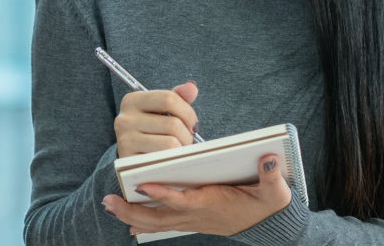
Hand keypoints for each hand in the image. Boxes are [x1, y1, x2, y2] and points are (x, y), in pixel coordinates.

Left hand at [100, 153, 292, 235]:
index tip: (143, 184)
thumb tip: (270, 158)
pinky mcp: (191, 221)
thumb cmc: (268, 204)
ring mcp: (193, 221)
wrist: (268, 225)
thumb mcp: (275, 191)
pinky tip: (129, 221)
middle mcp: (198, 215)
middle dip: (132, 211)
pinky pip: (163, 224)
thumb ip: (271, 176)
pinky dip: (145, 223)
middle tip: (108, 201)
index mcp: (213, 202)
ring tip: (109, 205)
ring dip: (132, 216)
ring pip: (157, 222)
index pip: (183, 200)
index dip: (163, 194)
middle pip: (159, 217)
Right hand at [113, 81, 200, 157]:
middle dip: (187, 135)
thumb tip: (191, 87)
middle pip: (173, 124)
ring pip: (171, 143)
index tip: (192, 124)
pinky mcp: (131, 161)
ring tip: (178, 150)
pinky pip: (164, 159)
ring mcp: (126, 140)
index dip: (188, 112)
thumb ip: (176, 98)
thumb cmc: (150, 131)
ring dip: (182, 149)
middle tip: (186, 141)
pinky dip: (173, 161)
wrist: (131, 160)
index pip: (169, 99)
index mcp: (132, 101)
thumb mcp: (160, 111)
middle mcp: (125, 119)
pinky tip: (171, 160)